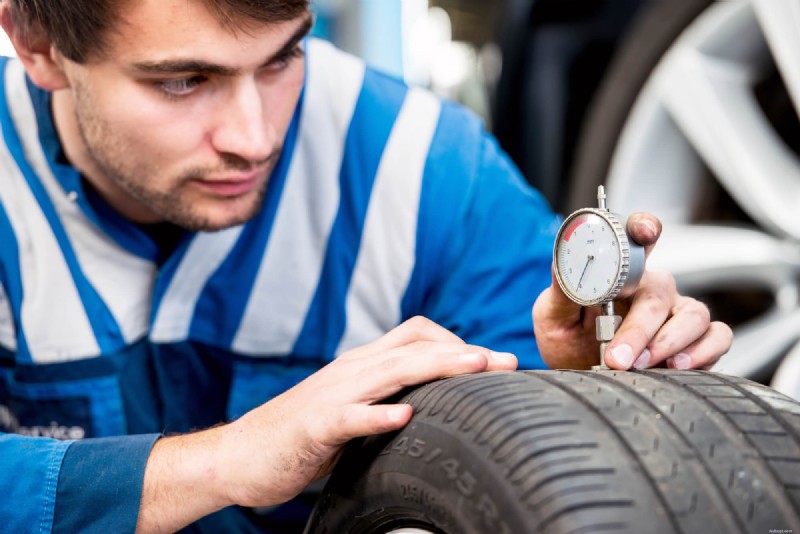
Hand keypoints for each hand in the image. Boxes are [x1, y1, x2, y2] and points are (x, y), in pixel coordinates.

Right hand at [137, 317, 516, 531]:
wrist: (241, 455)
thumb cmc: (302, 435)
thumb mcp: (352, 408)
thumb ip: (386, 397)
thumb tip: (432, 402)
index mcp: (362, 366)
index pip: (415, 335)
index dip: (456, 342)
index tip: (492, 362)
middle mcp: (351, 371)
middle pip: (413, 346)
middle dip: (463, 351)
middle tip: (505, 362)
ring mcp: (332, 396)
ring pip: (390, 371)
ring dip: (435, 367)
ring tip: (474, 369)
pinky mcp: (314, 427)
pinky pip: (349, 416)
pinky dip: (376, 415)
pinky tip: (402, 418)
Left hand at [532, 212, 731, 370]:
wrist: (574, 371)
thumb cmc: (565, 337)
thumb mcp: (552, 314)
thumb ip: (563, 290)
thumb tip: (563, 264)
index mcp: (621, 273)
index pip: (638, 239)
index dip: (644, 229)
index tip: (644, 233)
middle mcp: (653, 289)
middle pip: (660, 293)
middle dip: (640, 328)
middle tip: (616, 358)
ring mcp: (676, 314)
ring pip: (695, 316)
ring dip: (670, 343)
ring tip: (642, 365)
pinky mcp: (694, 342)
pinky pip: (717, 338)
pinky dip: (703, 353)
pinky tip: (675, 367)